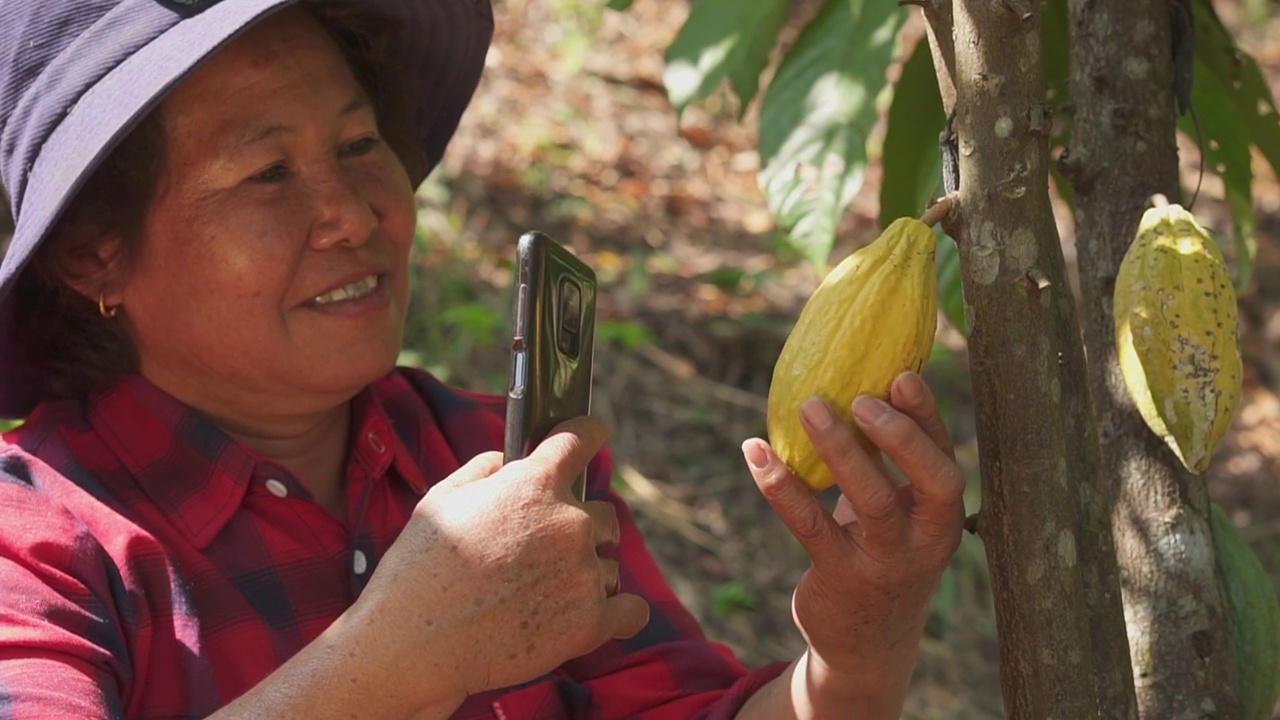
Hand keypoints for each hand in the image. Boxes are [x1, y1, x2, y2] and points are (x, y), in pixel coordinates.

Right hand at [352, 416, 649, 707]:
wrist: (412, 643)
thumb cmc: (420, 568)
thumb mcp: (442, 497)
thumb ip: (486, 468)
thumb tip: (508, 462)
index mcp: (535, 484)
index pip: (583, 438)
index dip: (587, 436)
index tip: (590, 438)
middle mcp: (570, 522)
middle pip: (604, 513)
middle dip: (578, 525)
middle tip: (540, 552)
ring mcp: (583, 574)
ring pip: (608, 564)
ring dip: (586, 573)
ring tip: (541, 594)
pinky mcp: (589, 623)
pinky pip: (630, 611)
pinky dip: (616, 614)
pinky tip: (590, 614)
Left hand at [742, 372, 963, 688]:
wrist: (866, 646)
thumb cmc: (881, 556)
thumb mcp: (897, 514)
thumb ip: (888, 463)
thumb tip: (858, 384)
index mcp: (942, 515)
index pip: (945, 458)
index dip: (928, 416)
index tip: (904, 374)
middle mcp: (926, 538)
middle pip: (934, 482)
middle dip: (901, 437)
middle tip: (861, 397)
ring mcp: (886, 561)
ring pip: (872, 502)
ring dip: (839, 450)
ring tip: (809, 407)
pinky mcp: (841, 578)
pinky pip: (810, 525)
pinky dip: (781, 485)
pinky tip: (755, 451)